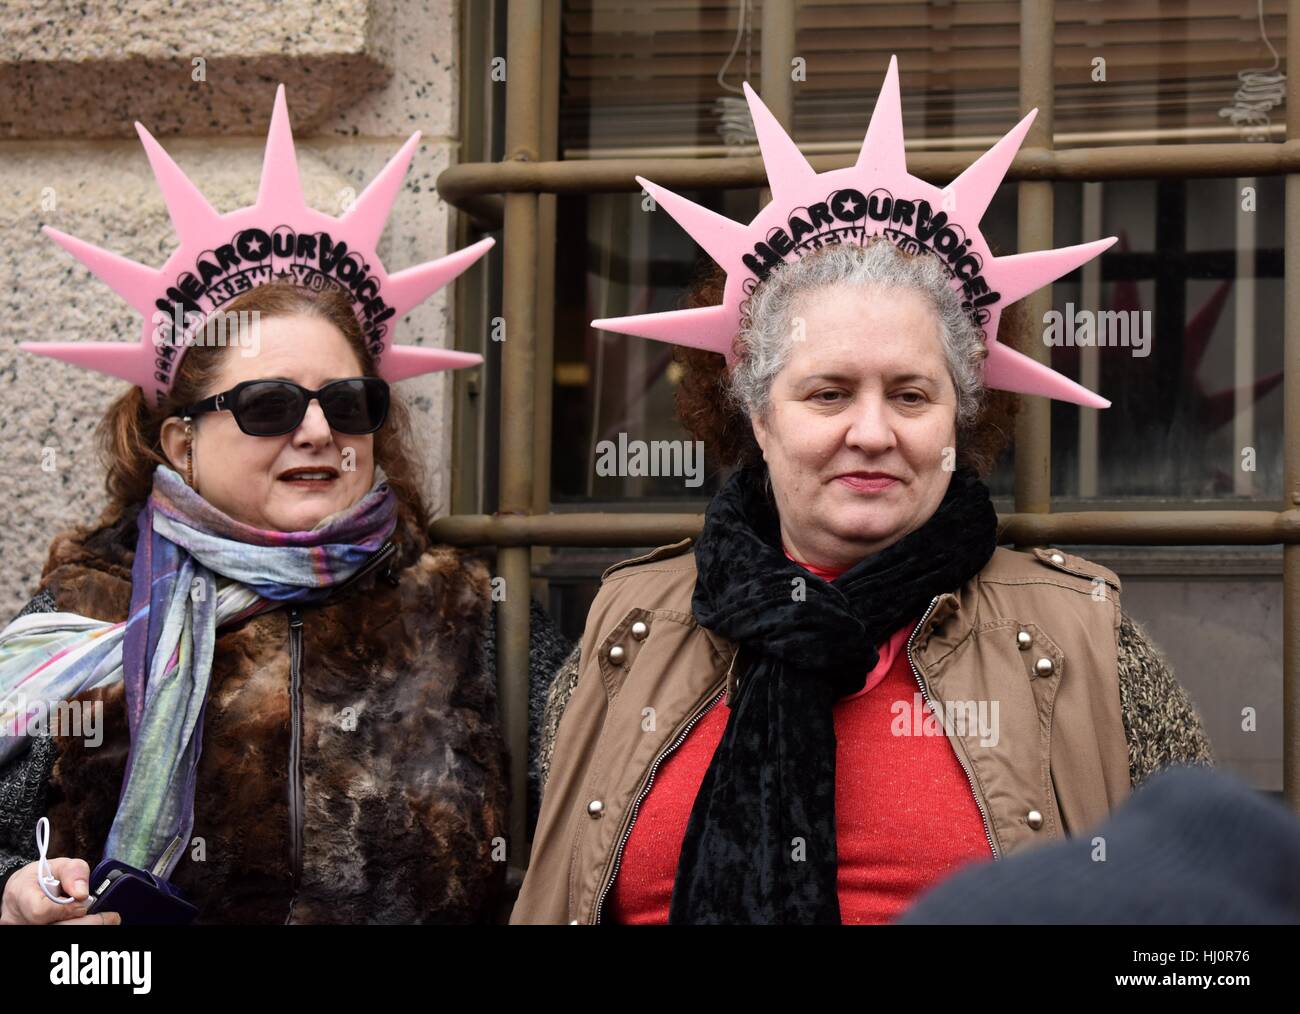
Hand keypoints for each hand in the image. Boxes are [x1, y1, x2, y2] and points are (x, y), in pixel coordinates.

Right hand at [0, 859, 119, 924]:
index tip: (82, 902)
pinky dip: (78, 928)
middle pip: (56, 929)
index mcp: (21, 896)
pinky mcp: (35, 935)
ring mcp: (26, 929)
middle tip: (109, 917)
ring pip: (61, 933)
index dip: (66, 909)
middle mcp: (20, 919)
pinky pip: (61, 933)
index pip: (41, 911)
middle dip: (88, 923)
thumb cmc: (41, 877)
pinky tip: (89, 922)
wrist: (23, 891)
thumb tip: (82, 892)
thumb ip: (74, 871)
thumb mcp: (59, 865)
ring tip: (103, 919)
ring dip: (85, 926)